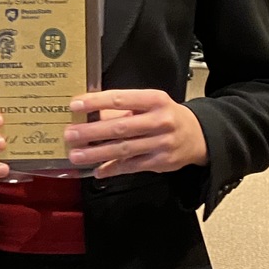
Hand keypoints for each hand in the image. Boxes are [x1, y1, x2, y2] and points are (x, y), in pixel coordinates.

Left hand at [64, 89, 207, 178]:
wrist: (198, 136)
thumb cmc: (167, 115)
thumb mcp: (150, 104)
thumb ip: (124, 109)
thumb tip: (91, 114)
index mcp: (155, 100)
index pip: (120, 99)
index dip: (96, 102)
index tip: (75, 105)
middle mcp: (160, 121)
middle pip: (121, 127)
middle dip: (92, 131)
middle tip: (70, 134)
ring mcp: (161, 143)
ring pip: (124, 149)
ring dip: (97, 153)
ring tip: (76, 155)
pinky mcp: (161, 162)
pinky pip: (132, 166)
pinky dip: (113, 168)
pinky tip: (97, 170)